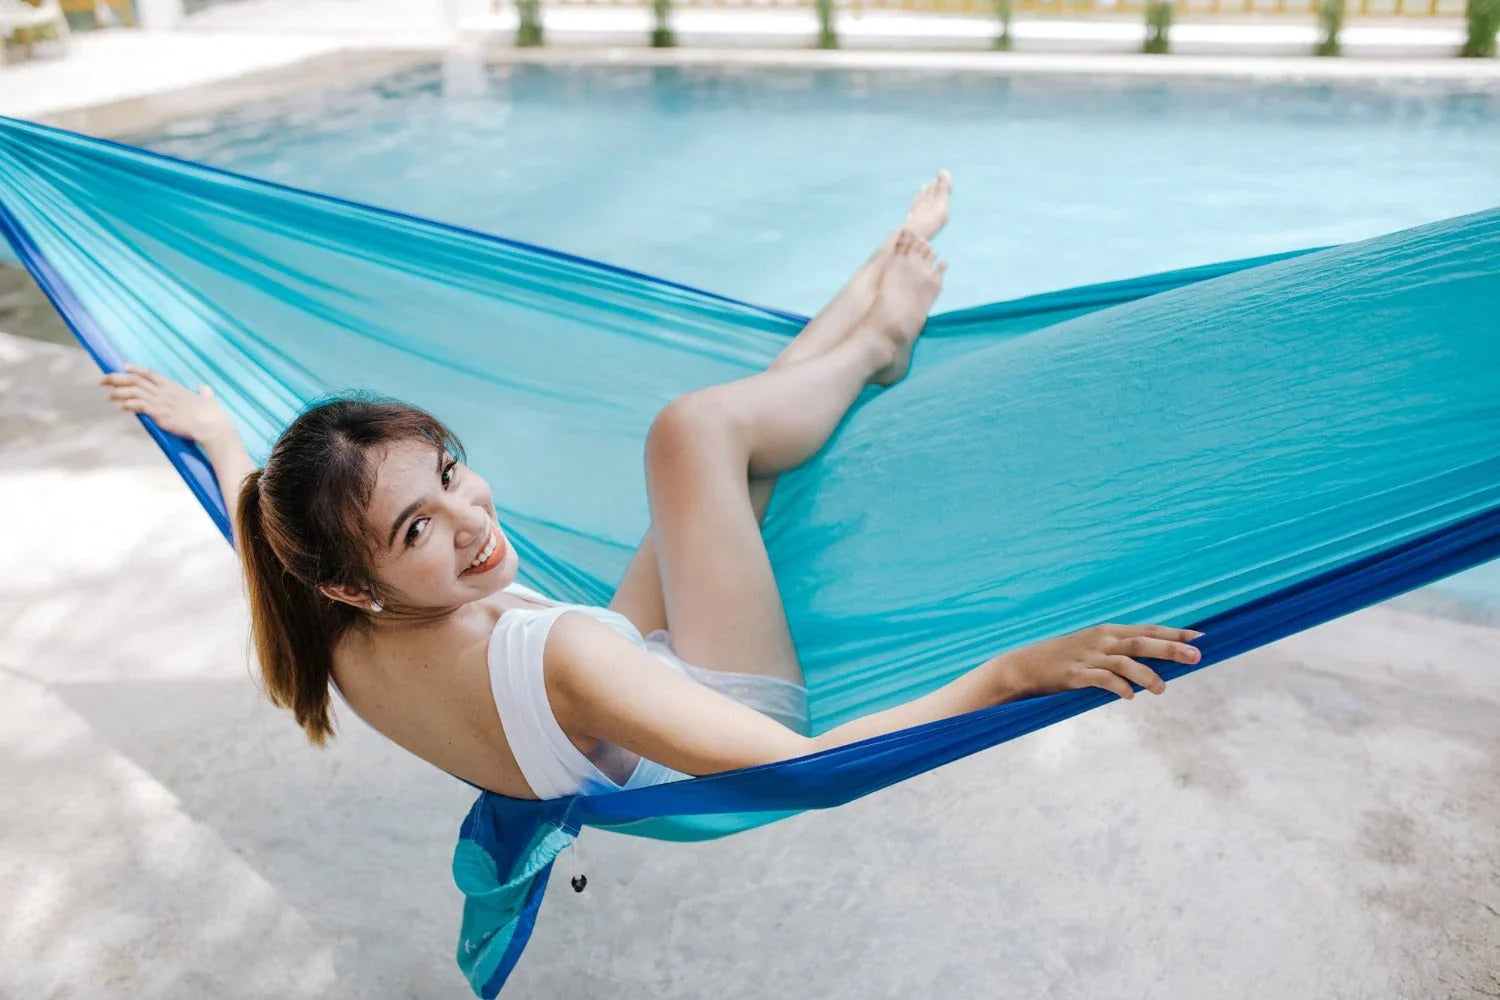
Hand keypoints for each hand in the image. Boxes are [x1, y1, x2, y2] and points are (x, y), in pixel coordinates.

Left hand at [100, 364, 233, 443]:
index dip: (136, 369)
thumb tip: (205, 389)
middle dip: (116, 378)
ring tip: (108, 395)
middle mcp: (164, 392)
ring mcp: (161, 402)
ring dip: (118, 393)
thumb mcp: (207, 399)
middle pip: (136, 380)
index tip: (124, 366)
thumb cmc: (211, 413)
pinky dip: (127, 405)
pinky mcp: (159, 414)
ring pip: (133, 392)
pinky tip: (119, 407)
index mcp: (173, 386)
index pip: (150, 373)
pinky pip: (138, 406)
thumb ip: (204, 393)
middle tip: (103, 380)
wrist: (210, 423)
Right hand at [991, 623, 1203, 701]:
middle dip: (1171, 649)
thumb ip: (1121, 651)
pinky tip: (1129, 697)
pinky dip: (1118, 687)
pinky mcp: (1076, 674)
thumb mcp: (1095, 648)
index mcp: (1108, 632)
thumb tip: (1153, 660)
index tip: (1201, 637)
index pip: (1148, 630)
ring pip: (1125, 662)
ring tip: (1162, 690)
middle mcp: (1102, 641)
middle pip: (1142, 642)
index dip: (1174, 633)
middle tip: (1197, 656)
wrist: (1026, 665)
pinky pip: (1102, 680)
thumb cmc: (1065, 659)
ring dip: (1147, 675)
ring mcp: (1089, 657)